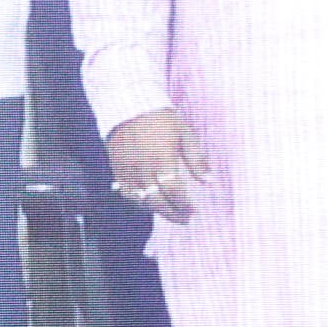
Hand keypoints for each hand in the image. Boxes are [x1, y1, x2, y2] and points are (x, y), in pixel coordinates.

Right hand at [106, 108, 212, 224]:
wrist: (130, 106)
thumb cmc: (162, 118)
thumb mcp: (186, 135)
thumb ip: (197, 160)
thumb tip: (209, 181)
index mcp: (162, 159)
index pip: (174, 191)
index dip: (184, 205)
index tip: (194, 212)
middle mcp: (143, 168)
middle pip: (157, 200)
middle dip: (173, 213)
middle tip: (185, 219)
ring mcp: (128, 171)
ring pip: (141, 200)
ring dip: (157, 210)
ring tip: (170, 212)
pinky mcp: (117, 170)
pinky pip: (127, 193)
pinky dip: (139, 202)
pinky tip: (150, 203)